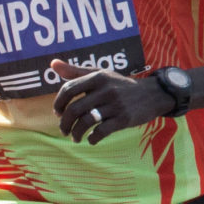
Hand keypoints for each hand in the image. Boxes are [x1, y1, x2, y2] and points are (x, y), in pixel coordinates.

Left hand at [51, 59, 173, 144]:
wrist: (151, 94)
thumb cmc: (119, 84)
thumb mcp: (99, 74)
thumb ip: (75, 71)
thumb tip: (52, 64)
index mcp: (97, 77)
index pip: (69, 89)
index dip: (58, 103)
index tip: (58, 113)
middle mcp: (105, 89)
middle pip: (74, 108)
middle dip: (64, 123)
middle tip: (64, 130)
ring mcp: (115, 104)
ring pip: (86, 121)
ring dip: (76, 133)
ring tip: (75, 137)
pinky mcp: (123, 119)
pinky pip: (101, 131)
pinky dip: (92, 138)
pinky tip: (91, 139)